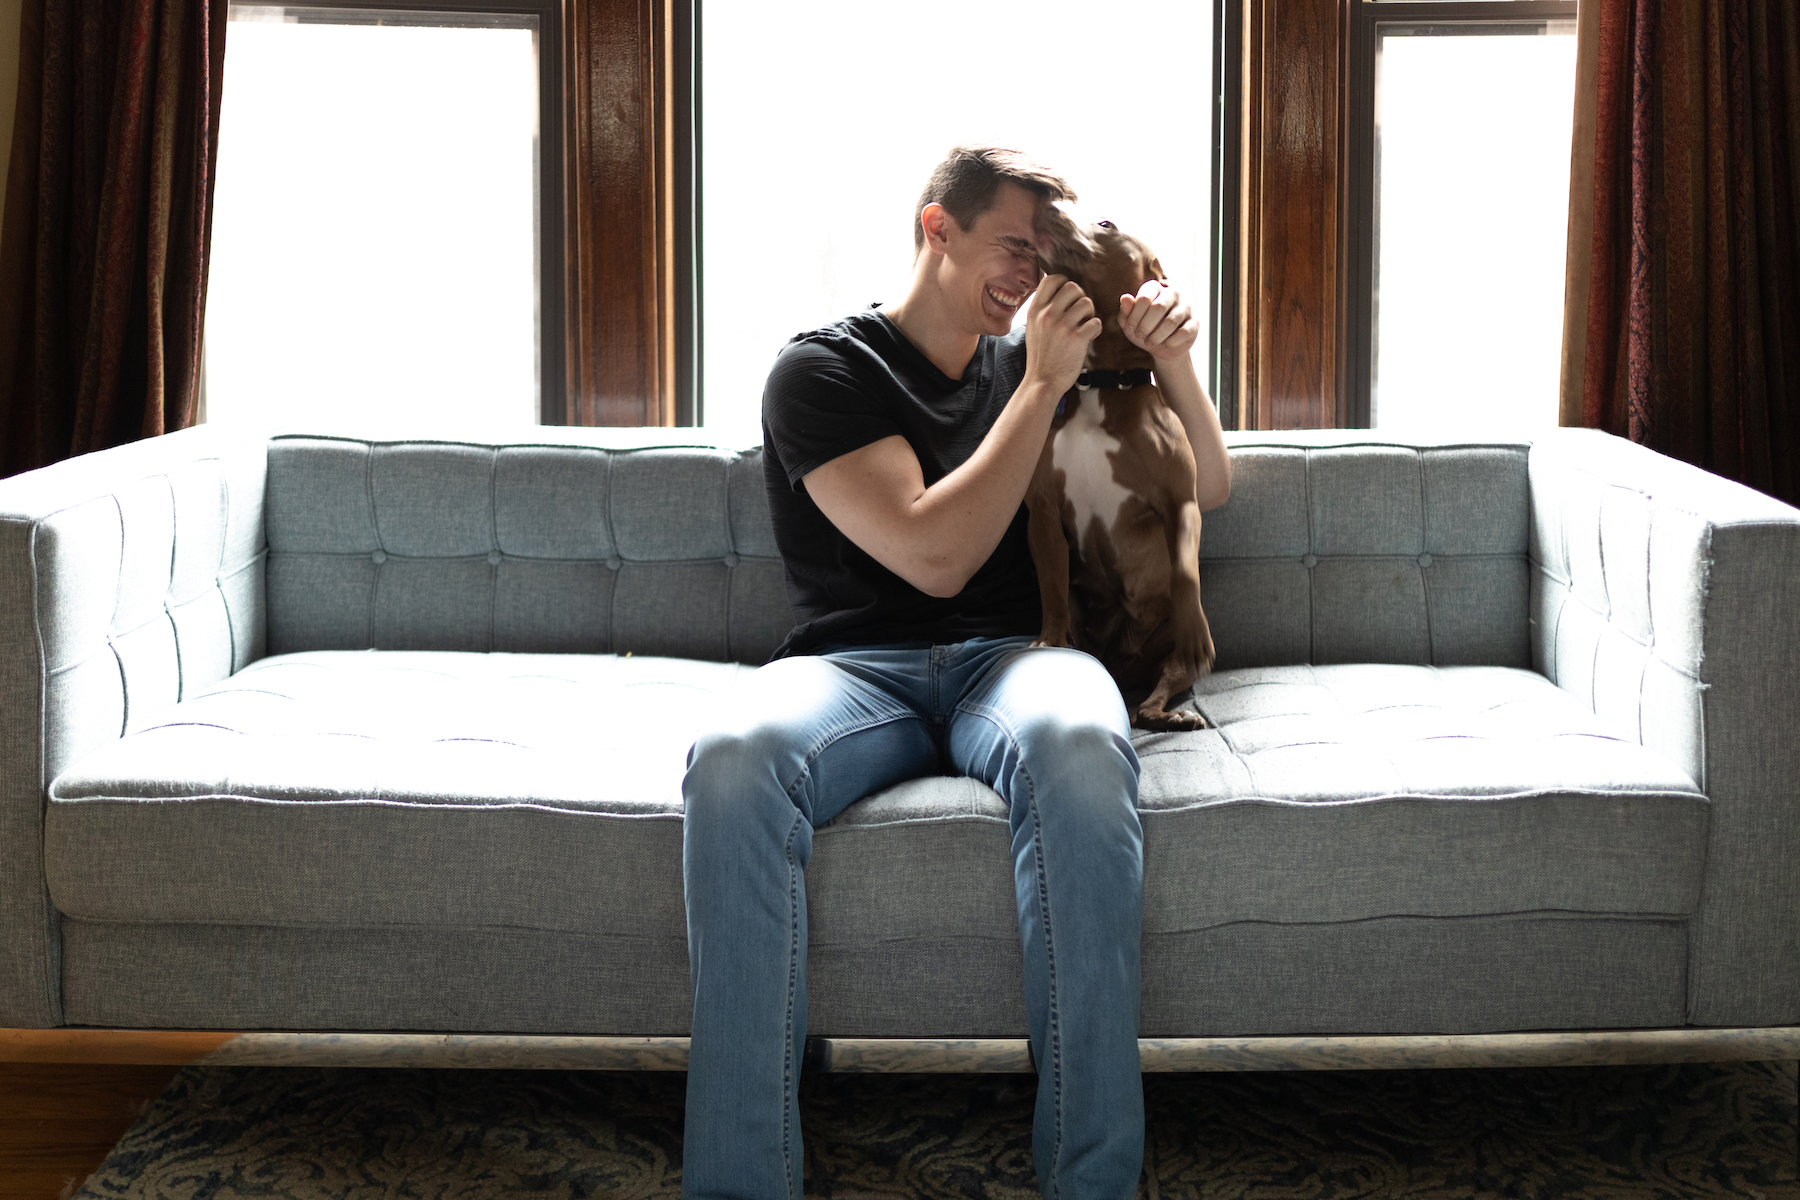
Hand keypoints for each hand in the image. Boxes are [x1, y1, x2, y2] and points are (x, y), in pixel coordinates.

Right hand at [1024, 274, 1101, 396]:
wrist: (1042, 381)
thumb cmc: (1040, 355)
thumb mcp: (1032, 327)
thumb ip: (1042, 309)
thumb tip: (1056, 288)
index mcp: (1035, 310)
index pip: (1052, 279)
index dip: (1064, 282)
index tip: (1067, 296)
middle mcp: (1047, 315)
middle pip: (1073, 287)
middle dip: (1080, 297)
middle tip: (1079, 312)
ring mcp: (1062, 326)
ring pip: (1087, 302)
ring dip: (1090, 313)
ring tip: (1084, 325)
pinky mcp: (1077, 338)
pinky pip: (1096, 322)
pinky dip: (1096, 329)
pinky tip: (1089, 336)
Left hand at [1118, 279, 1198, 361]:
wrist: (1161, 348)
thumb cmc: (1143, 330)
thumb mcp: (1129, 323)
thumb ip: (1125, 311)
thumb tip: (1125, 297)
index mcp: (1155, 288)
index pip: (1144, 298)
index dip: (1134, 316)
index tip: (1130, 328)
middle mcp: (1173, 293)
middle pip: (1158, 308)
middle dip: (1145, 326)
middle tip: (1140, 336)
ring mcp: (1185, 307)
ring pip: (1171, 322)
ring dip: (1156, 336)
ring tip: (1150, 342)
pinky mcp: (1194, 323)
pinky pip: (1183, 333)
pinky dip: (1170, 342)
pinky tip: (1165, 343)